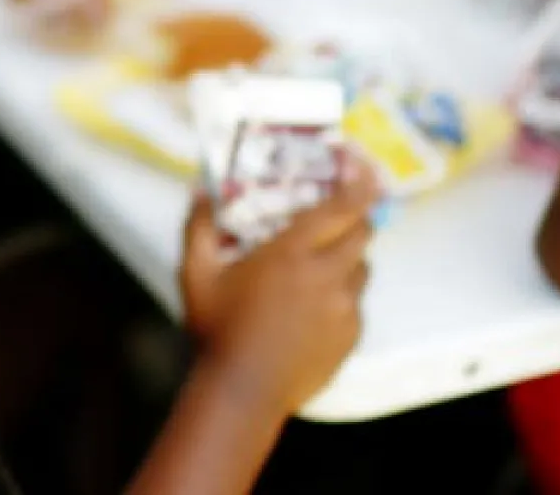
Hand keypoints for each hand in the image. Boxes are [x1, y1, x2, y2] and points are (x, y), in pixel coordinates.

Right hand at [179, 154, 379, 418]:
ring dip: (346, 260)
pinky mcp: (350, 336)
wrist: (243, 391)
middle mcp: (327, 276)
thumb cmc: (216, 330)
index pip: (341, 207)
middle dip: (355, 219)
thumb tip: (199, 190)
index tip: (364, 168)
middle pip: (363, 233)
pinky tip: (312, 311)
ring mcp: (344, 308)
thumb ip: (199, 227)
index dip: (359, 183)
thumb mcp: (195, 275)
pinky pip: (356, 305)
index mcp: (291, 253)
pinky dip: (342, 297)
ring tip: (317, 271)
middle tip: (335, 219)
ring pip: (361, 269)